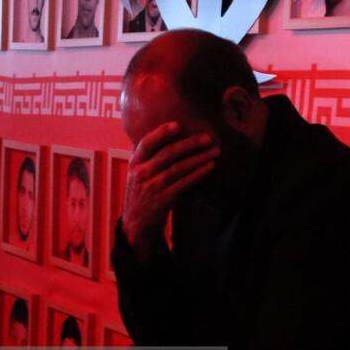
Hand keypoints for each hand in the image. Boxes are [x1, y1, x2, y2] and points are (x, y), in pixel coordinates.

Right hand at [121, 123, 218, 254]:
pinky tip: (209, 167)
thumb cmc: (141, 193)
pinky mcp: (162, 200)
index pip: (146, 143)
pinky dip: (198, 174)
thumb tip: (169, 137)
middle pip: (167, 154)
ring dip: (199, 158)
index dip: (161, 133)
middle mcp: (141, 173)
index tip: (177, 125)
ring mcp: (151, 187)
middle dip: (190, 144)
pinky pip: (183, 184)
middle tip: (208, 138)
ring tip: (214, 152)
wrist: (135, 224)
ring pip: (178, 168)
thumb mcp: (138, 173)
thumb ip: (149, 157)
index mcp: (135, 163)